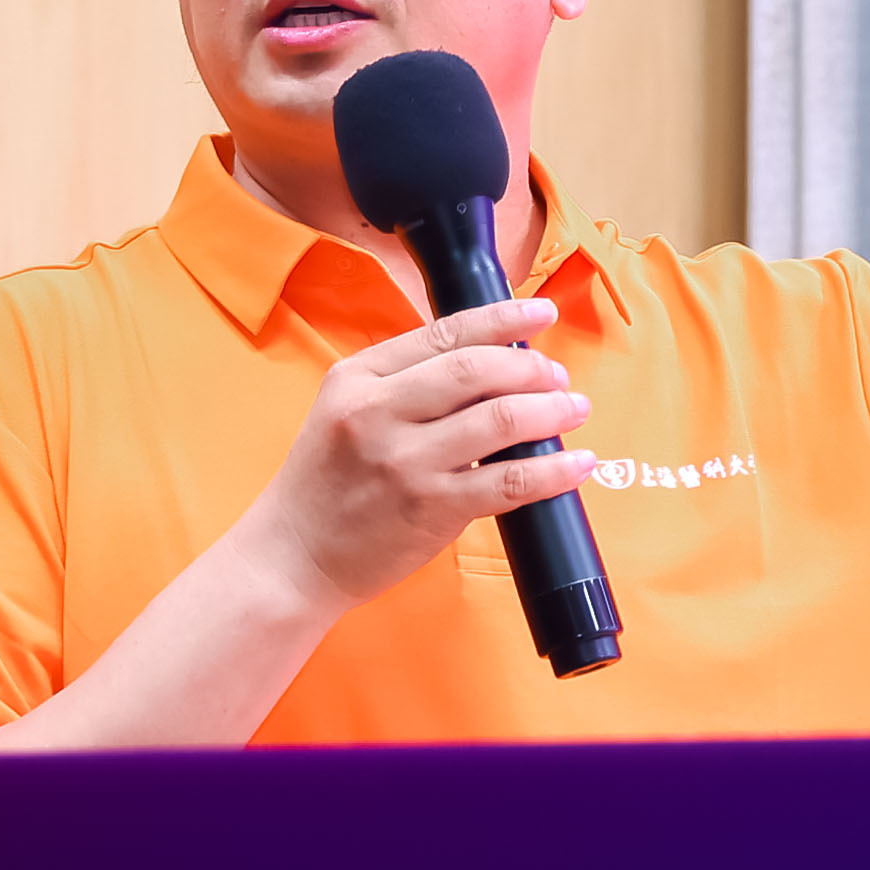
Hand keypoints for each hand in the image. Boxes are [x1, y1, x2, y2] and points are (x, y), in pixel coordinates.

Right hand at [242, 298, 592, 613]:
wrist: (293, 556)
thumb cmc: (327, 485)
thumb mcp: (345, 411)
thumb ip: (404, 384)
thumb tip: (489, 363)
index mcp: (358, 377)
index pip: (444, 334)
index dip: (503, 319)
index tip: (541, 313)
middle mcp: (377, 411)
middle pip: (477, 369)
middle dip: (532, 367)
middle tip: (558, 377)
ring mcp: (404, 461)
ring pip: (499, 420)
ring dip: (551, 411)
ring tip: (574, 409)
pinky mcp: (431, 508)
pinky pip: (510, 481)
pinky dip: (553, 470)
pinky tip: (576, 463)